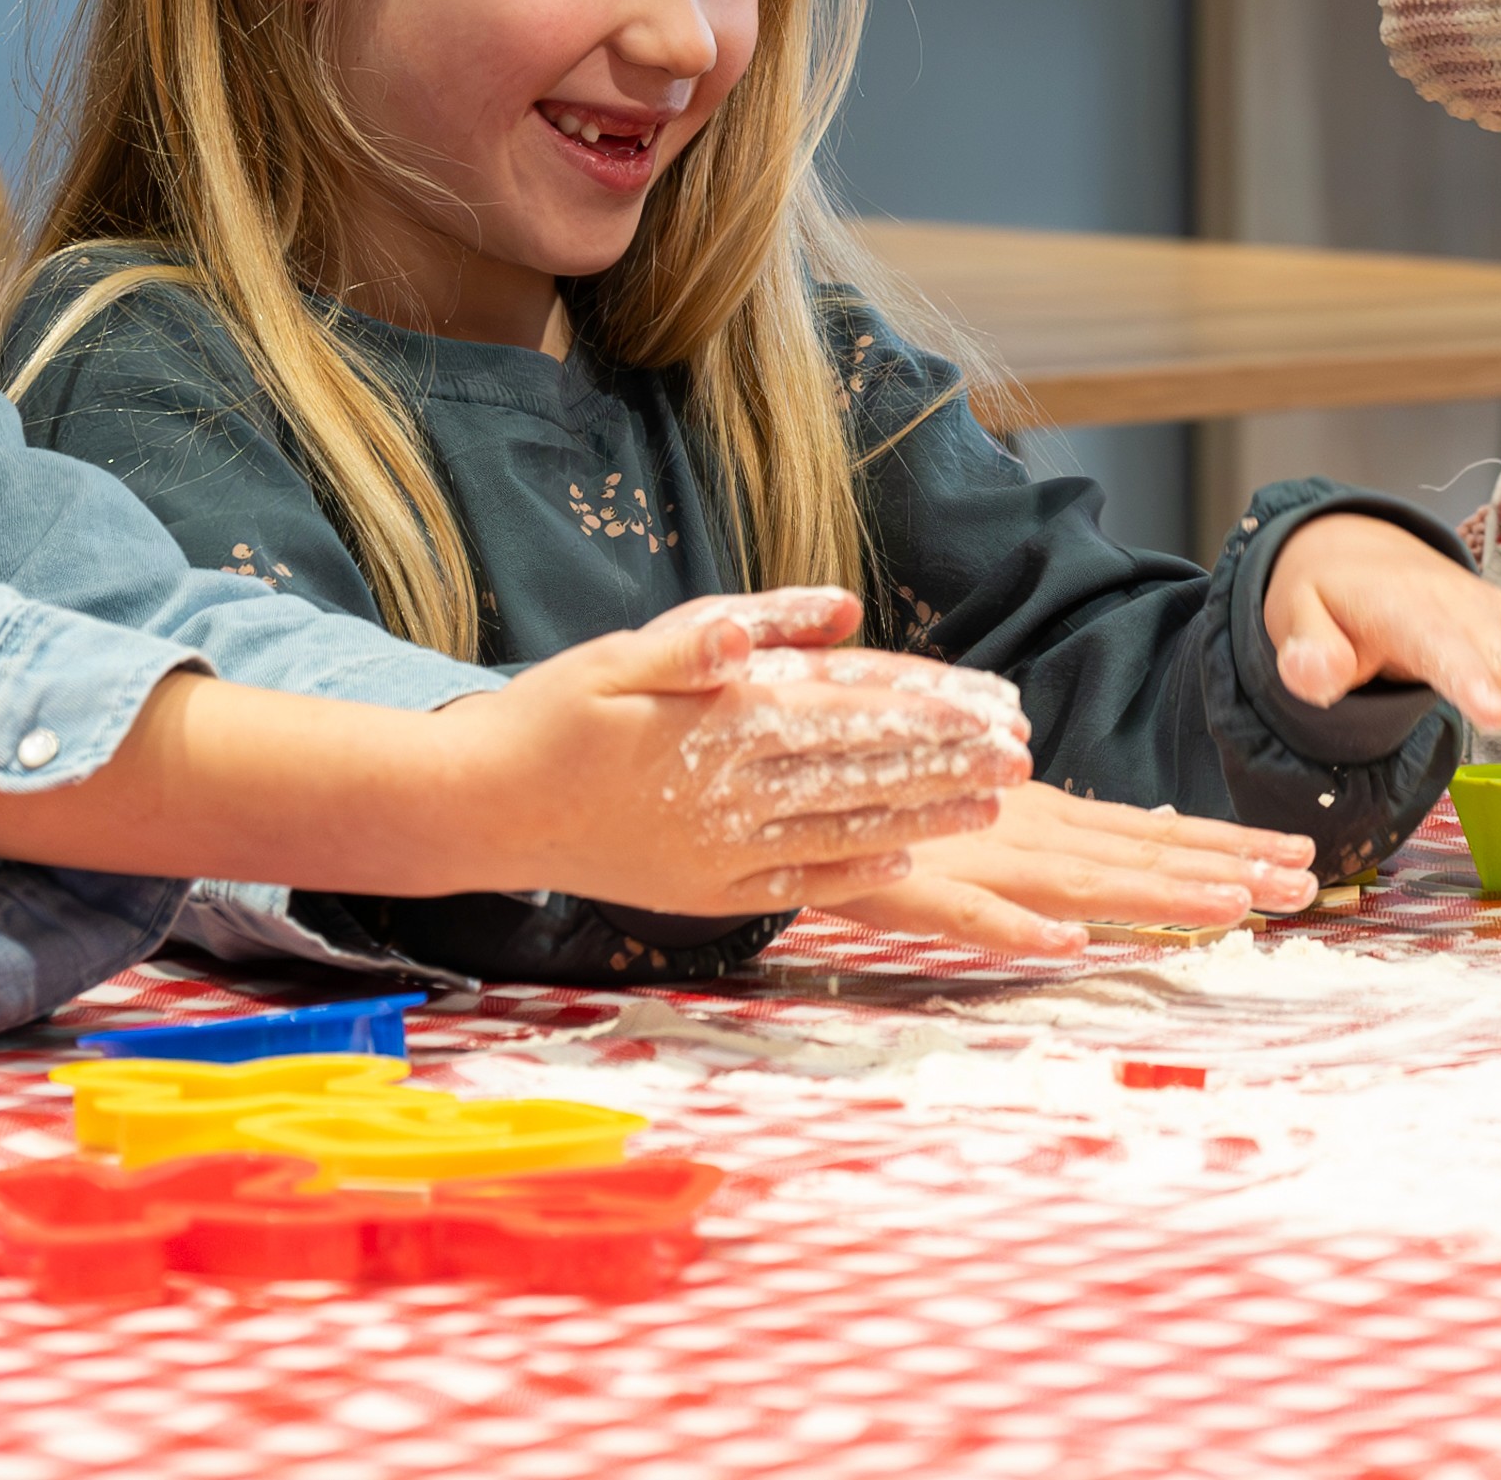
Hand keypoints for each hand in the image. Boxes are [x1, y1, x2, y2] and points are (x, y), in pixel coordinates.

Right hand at [436, 588, 1027, 912]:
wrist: (480, 808)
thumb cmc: (555, 713)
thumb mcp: (635, 648)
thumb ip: (735, 629)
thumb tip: (832, 607)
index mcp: (721, 725)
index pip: (849, 715)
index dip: (927, 714)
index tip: (990, 710)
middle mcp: (732, 795)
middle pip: (862, 778)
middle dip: (948, 768)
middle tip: (1019, 759)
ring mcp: (721, 853)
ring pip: (844, 835)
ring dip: (922, 820)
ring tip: (988, 807)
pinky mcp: (705, 892)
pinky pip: (797, 886)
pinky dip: (855, 873)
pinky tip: (904, 859)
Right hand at [813, 780, 1316, 958]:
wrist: (762, 775)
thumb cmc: (869, 784)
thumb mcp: (965, 802)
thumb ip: (1021, 821)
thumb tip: (1073, 852)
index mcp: (1037, 814)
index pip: (1148, 834)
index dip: (1222, 846)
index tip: (1294, 857)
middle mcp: (1019, 831)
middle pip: (1135, 857)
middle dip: (1224, 870)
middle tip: (1305, 884)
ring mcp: (968, 857)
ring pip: (1074, 882)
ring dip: (1153, 895)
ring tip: (1232, 908)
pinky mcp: (906, 887)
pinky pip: (966, 917)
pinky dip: (1016, 930)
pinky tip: (1067, 946)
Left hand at [1262, 512, 1500, 758]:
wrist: (1356, 554)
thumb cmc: (1325, 596)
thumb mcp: (1294, 615)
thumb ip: (1305, 650)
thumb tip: (1313, 676)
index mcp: (1402, 608)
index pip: (1439, 646)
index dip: (1469, 678)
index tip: (1497, 716)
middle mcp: (1458, 607)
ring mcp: (1492, 615)